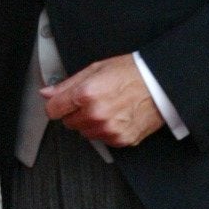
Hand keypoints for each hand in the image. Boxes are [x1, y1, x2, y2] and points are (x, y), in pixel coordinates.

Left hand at [41, 54, 163, 146]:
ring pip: (85, 133)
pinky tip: (118, 116)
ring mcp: (108, 129)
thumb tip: (47, 92)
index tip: (63, 102)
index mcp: (86, 94)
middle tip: (94, 99)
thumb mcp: (96, 69)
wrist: (161, 85)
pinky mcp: (120, 139)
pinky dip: (107, 130)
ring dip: (91, 123)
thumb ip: (68, 84)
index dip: (58, 104)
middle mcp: (96, 114)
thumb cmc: (133, 73)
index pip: (53, 110)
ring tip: (109, 107)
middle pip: (69, 123)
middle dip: (77, 112)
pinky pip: (103, 139)